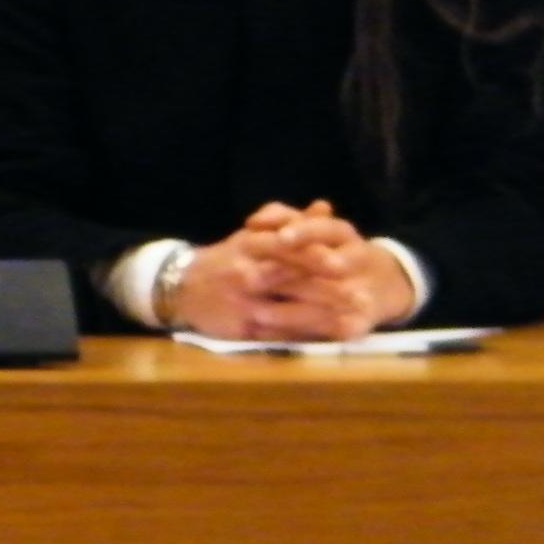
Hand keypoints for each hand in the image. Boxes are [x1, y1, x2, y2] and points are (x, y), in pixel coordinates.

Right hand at [173, 201, 411, 341]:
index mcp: (250, 244)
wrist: (179, 288)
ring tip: (356, 321)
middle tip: (364, 296)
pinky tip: (331, 336)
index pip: (287, 248)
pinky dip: (308, 335)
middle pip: (292, 280)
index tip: (348, 264)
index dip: (316, 257)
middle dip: (329, 290)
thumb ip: (291, 223)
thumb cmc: (224, 260)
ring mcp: (243, 301)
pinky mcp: (242, 327)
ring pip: (289, 309)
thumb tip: (324, 207)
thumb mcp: (253, 236)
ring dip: (325, 316)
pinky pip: (280, 332)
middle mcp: (245, 271)